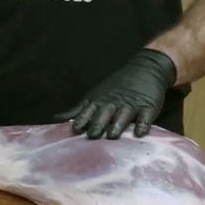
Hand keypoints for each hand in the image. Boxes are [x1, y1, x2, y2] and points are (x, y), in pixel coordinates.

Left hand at [53, 48, 176, 139]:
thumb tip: (56, 119)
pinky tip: (140, 132)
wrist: (145, 69)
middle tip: (93, 135)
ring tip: (113, 135)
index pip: (88, 111)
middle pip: (104, 114)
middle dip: (98, 124)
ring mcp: (131, 105)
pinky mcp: (148, 107)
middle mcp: (114, 104)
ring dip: (118, 124)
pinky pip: (145, 117)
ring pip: (123, 116)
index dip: (82, 120)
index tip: (76, 129)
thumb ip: (78, 109)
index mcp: (100, 102)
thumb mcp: (95, 96)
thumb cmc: (116, 87)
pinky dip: (142, 124)